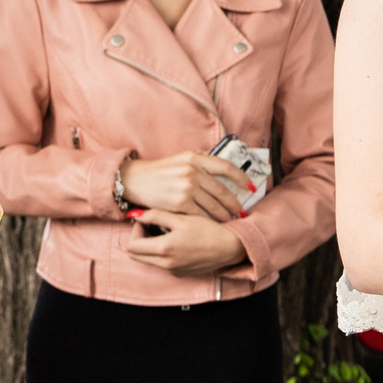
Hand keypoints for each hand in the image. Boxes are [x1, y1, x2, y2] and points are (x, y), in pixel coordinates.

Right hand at [122, 152, 250, 220]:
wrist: (132, 180)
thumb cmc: (158, 171)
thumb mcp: (179, 159)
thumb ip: (199, 161)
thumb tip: (220, 165)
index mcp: (194, 158)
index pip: (226, 167)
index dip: (241, 178)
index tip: (249, 187)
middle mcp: (192, 171)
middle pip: (222, 191)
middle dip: (234, 204)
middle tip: (241, 212)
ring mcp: (186, 187)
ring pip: (214, 205)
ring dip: (224, 214)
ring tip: (229, 219)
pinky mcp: (180, 203)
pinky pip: (201, 214)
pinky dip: (210, 220)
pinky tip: (214, 224)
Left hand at [123, 209, 248, 276]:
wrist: (231, 247)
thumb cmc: (209, 230)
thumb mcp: (182, 218)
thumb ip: (156, 215)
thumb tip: (136, 214)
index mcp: (163, 248)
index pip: (131, 245)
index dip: (135, 231)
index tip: (146, 222)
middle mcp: (165, 264)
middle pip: (135, 256)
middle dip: (138, 240)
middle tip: (151, 228)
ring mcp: (173, 271)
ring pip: (147, 261)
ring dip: (149, 248)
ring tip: (164, 234)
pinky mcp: (180, 274)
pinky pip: (161, 265)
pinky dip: (162, 255)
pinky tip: (176, 243)